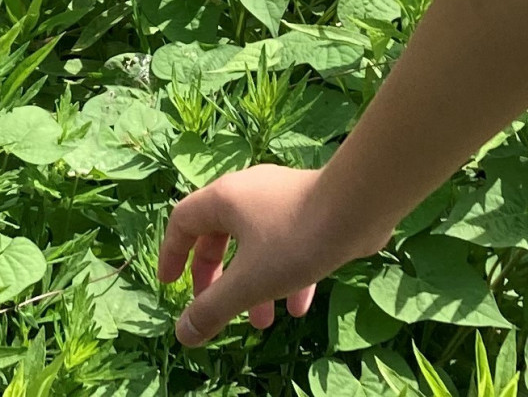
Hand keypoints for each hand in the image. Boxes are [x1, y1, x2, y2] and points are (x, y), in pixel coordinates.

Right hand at [156, 165, 375, 345]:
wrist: (358, 207)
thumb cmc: (293, 240)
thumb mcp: (248, 282)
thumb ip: (213, 309)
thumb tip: (182, 335)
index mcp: (223, 200)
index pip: (182, 222)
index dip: (172, 254)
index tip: (170, 284)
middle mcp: (247, 192)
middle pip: (217, 236)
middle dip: (216, 278)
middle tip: (216, 308)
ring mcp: (280, 199)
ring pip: (255, 246)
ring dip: (254, 285)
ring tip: (262, 323)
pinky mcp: (309, 210)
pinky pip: (286, 245)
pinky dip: (286, 276)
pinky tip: (298, 309)